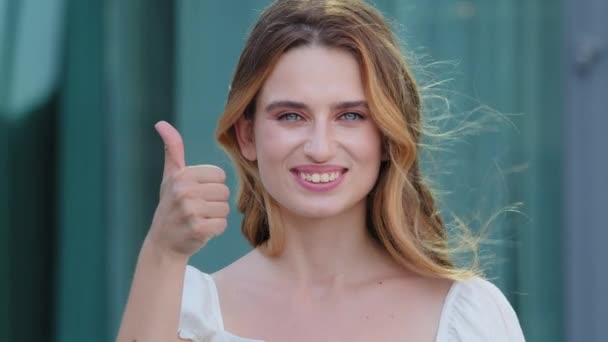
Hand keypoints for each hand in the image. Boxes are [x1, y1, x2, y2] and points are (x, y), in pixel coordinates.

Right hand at [146, 121, 229, 257]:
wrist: (163, 243)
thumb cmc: (170, 205)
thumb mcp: (170, 176)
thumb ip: (172, 149)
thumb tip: (161, 123)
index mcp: (181, 176)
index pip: (219, 175)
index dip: (211, 186)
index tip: (195, 194)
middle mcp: (184, 192)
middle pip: (224, 192)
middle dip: (214, 202)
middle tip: (196, 209)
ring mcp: (190, 212)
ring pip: (225, 209)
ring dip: (215, 216)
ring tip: (198, 219)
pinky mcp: (198, 230)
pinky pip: (222, 225)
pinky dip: (215, 230)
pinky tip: (200, 230)